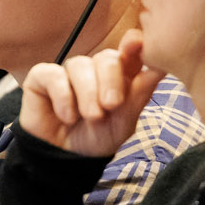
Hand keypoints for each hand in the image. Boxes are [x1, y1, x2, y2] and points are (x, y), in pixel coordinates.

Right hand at [19, 28, 163, 157]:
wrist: (63, 161)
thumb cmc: (96, 140)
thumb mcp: (122, 124)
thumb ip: (139, 95)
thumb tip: (161, 69)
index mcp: (120, 77)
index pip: (130, 52)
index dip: (134, 44)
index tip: (135, 43)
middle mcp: (95, 69)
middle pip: (107, 58)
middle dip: (110, 82)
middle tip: (110, 106)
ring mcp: (69, 71)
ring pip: (80, 65)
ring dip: (87, 94)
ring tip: (89, 117)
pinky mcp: (43, 77)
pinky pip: (54, 75)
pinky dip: (63, 96)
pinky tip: (67, 116)